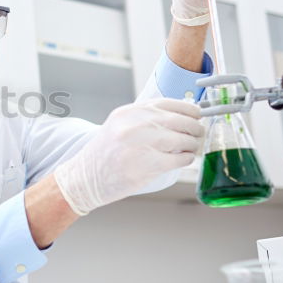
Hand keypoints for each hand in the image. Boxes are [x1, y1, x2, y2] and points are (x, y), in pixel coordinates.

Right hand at [53, 99, 203, 214]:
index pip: (168, 103)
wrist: (84, 179)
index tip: (196, 115)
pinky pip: (181, 158)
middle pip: (180, 120)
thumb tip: (182, 115)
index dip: (188, 109)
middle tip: (198, 134)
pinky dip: (187, 159)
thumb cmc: (105, 155)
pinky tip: (183, 159)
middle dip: (195, 128)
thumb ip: (145, 118)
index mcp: (128, 113)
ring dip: (192, 145)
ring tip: (190, 148)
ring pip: (184, 139)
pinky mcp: (149, 165)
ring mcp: (141, 145)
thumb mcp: (119, 126)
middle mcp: (134, 125)